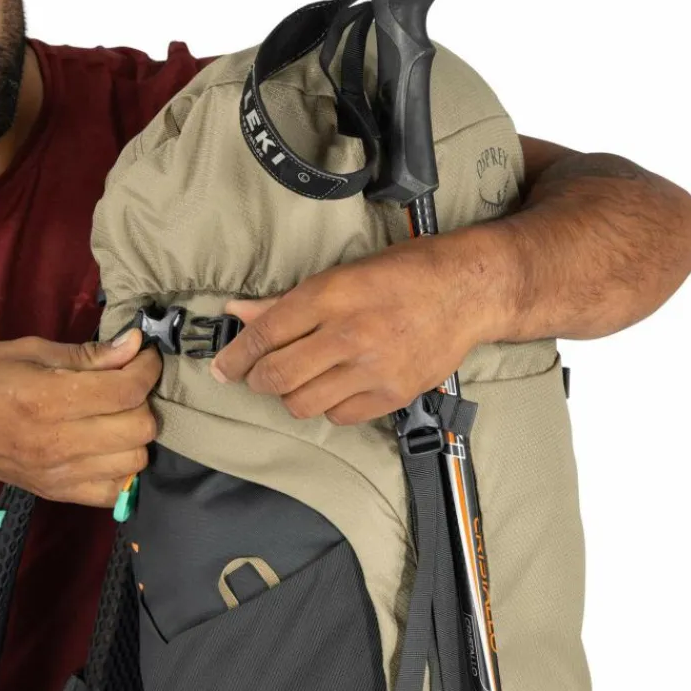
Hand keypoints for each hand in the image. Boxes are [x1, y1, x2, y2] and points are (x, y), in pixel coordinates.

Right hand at [0, 330, 159, 505]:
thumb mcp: (28, 350)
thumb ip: (86, 354)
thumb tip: (133, 346)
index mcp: (48, 399)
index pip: (126, 391)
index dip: (147, 369)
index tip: (143, 356)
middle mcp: (59, 441)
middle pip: (139, 428)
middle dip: (143, 401)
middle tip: (125, 385)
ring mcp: (61, 473)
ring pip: (135, 461)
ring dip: (135, 435)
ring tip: (116, 416)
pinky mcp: (60, 493)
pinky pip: (116, 491)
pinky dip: (122, 468)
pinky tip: (107, 447)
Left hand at [210, 238, 493, 425]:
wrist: (468, 290)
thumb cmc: (403, 274)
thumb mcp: (341, 274)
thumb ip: (287, 302)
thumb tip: (238, 313)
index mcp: (331, 296)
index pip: (266, 335)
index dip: (236, 356)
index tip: (222, 368)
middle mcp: (350, 334)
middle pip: (278, 377)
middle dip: (257, 380)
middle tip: (258, 375)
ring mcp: (373, 369)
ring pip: (303, 404)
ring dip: (292, 396)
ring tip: (301, 379)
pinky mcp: (393, 394)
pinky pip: (339, 416)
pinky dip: (328, 407)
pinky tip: (335, 387)